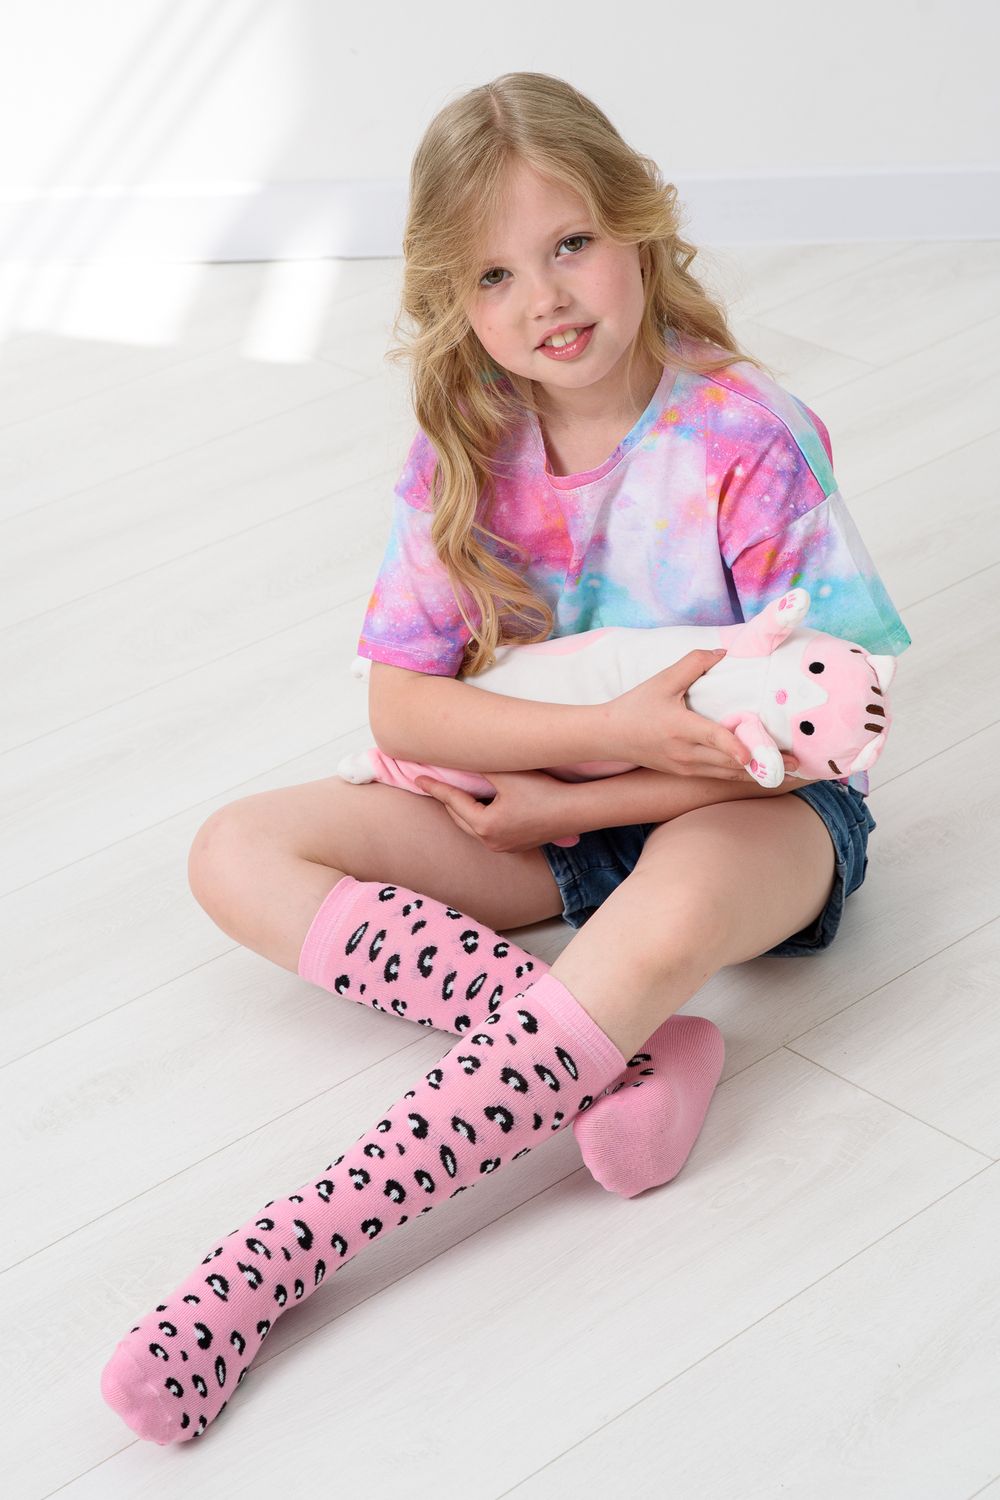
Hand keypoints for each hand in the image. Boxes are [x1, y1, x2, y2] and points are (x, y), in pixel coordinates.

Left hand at [414, 769, 574, 852]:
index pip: (452, 801)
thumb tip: (461, 762)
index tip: (418, 778)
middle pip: (459, 817)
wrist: (577, 809)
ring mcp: (504, 848)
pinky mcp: (517, 846)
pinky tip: (481, 806)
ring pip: (472, 826)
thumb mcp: (507, 775)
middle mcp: (491, 842)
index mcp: (484, 826)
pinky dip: (479, 818)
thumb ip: (481, 769)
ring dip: (463, 810)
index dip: (434, 786)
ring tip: (454, 794)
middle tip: (433, 783)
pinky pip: (488, 832)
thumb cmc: (543, 790)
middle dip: (447, 800)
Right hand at [607, 649, 797, 779]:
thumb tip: (724, 654)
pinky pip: (718, 777)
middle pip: (730, 763)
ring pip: (727, 775)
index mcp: (680, 728)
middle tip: (797, 762)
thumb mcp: (662, 680)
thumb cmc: (636, 706)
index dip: (734, 748)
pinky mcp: (685, 773)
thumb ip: (693, 663)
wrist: (609, 736)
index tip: (753, 755)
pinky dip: (741, 775)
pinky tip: (761, 772)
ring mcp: (685, 767)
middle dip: (764, 764)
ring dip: (758, 774)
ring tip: (789, 771)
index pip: (713, 739)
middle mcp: (685, 753)